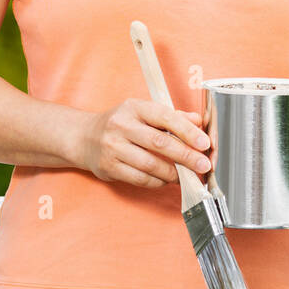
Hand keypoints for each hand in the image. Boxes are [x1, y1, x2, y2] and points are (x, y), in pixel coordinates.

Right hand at [82, 98, 211, 189]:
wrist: (84, 137)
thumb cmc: (121, 124)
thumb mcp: (144, 113)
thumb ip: (173, 117)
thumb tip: (199, 122)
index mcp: (134, 107)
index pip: (165, 117)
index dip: (187, 131)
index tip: (204, 143)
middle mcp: (122, 125)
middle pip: (159, 142)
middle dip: (186, 156)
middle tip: (203, 165)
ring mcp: (113, 147)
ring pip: (150, 164)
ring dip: (173, 173)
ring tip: (187, 176)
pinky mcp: (108, 167)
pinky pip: (139, 178)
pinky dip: (157, 182)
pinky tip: (167, 180)